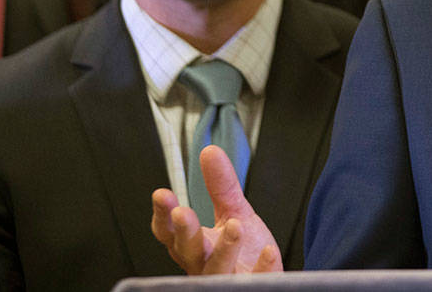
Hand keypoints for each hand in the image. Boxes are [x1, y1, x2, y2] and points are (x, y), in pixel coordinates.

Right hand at [150, 145, 283, 273]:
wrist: (266, 279)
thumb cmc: (244, 252)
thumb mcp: (233, 212)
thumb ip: (221, 186)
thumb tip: (209, 152)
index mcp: (195, 246)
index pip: (170, 233)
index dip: (163, 216)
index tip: (162, 194)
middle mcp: (204, 266)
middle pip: (188, 251)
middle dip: (185, 232)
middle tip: (182, 213)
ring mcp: (226, 280)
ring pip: (218, 270)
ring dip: (225, 249)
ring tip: (235, 226)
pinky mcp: (252, 287)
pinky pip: (256, 281)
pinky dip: (262, 267)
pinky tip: (269, 251)